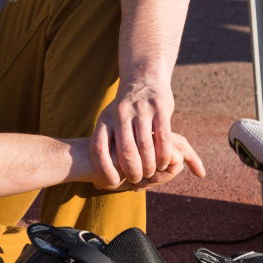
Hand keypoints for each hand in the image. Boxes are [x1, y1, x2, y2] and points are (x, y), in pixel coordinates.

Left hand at [88, 80, 205, 189]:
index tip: (113, 183)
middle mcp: (121, 114)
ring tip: (150, 173)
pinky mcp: (160, 108)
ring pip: (146, 146)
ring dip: (150, 165)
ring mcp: (141, 110)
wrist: (143, 80)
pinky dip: (164, 155)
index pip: (98, 148)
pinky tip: (164, 163)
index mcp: (104, 119)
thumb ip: (106, 147)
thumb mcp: (108, 124)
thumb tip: (98, 182)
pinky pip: (163, 138)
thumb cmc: (124, 112)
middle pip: (125, 152)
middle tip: (137, 179)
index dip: (104, 170)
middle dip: (133, 171)